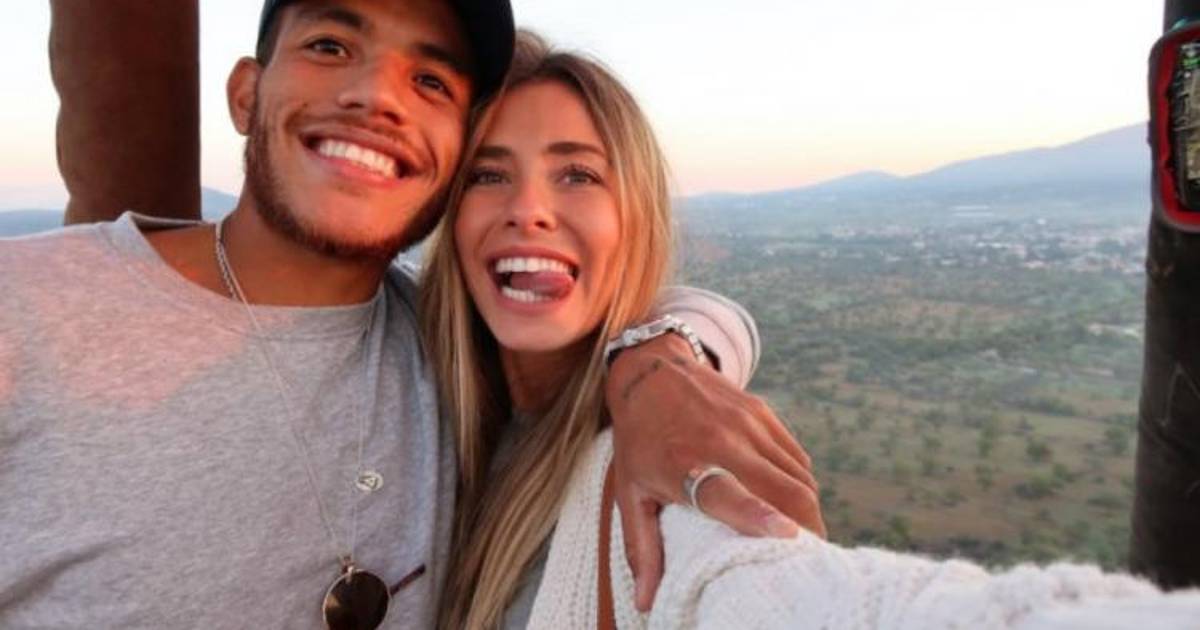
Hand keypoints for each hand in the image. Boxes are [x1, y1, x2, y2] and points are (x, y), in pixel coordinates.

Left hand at [605, 335, 824, 610]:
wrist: (651, 371)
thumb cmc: (639, 440)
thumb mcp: (630, 493)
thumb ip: (642, 549)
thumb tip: (647, 603)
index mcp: (685, 465)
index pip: (730, 493)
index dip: (760, 516)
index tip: (789, 536)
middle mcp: (722, 441)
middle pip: (784, 489)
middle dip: (807, 529)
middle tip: (808, 559)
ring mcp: (748, 424)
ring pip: (799, 476)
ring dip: (808, 509)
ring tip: (805, 535)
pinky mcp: (763, 413)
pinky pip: (796, 458)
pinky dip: (801, 484)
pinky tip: (793, 501)